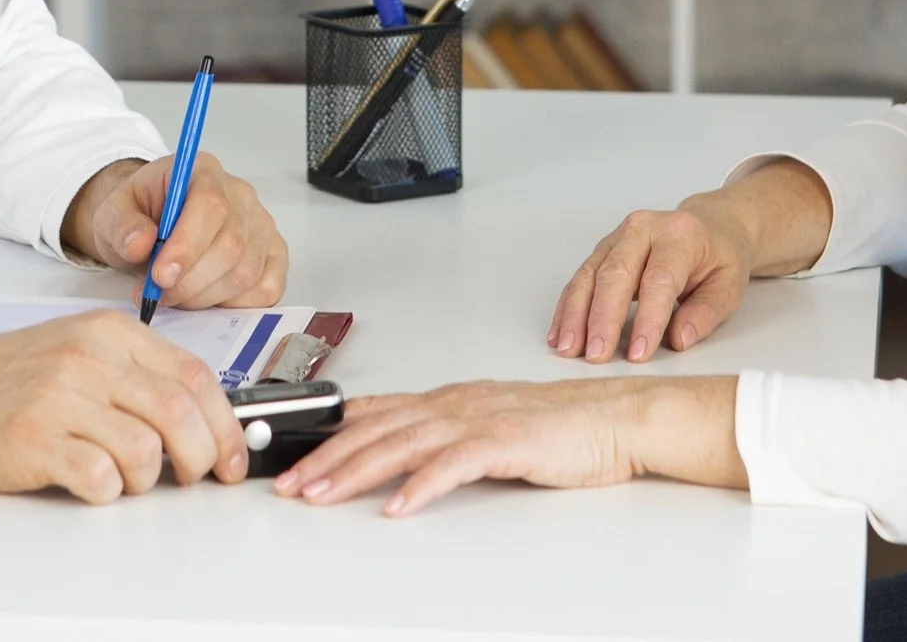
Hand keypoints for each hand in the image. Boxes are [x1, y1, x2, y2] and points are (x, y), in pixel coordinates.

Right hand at [0, 312, 249, 498]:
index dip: (225, 423)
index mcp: (108, 333)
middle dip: (199, 457)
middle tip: (191, 479)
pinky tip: (88, 482)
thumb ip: (137, 374)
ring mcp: (60, 398)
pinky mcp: (34, 439)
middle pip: (178, 413)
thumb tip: (202, 417)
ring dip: (144, 479)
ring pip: (144, 450)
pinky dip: (106, 492)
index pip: (194, 375)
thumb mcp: (79, 352)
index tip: (232, 456)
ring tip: (121, 476)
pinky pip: (99, 477)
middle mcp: (88, 359)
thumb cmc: (6, 378)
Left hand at [64, 152, 288, 310]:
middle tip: (157, 294)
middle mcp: (241, 196)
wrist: (151, 224)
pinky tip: (205, 297)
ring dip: (205, 296)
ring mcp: (261, 226)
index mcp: (203, 172)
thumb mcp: (113, 213)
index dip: (187, 246)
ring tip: (173, 296)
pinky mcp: (272, 255)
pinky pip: (266, 288)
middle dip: (190, 282)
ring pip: (246, 273)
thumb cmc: (139, 215)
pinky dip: (234, 304)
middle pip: (231, 246)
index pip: (210, 206)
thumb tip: (140, 244)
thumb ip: (122, 225)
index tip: (160, 276)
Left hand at [271, 377, 743, 515]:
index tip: (293, 458)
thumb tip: (401, 457)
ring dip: (356, 471)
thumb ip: (444, 437)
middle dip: (326, 457)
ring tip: (323, 495)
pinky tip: (397, 507)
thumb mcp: (487, 427)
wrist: (615, 418)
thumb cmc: (559, 427)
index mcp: (447, 399)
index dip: (329, 435)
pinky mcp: (505, 442)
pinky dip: (421, 486)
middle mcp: (454, 403)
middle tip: (290, 485)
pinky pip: (453, 465)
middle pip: (375, 429)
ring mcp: (478, 420)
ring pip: (401, 443)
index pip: (374, 413)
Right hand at [548, 161, 831, 363]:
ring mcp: (618, 236)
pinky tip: (560, 333)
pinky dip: (569, 307)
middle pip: (615, 274)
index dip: (646, 319)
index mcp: (680, 236)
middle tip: (595, 355)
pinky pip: (581, 278)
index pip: (659, 280)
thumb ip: (706, 313)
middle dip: (602, 318)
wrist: (711, 223)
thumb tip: (678, 340)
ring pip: (590, 275)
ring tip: (568, 348)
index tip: (637, 354)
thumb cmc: (720, 256)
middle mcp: (643, 229)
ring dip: (576, 314)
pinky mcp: (603, 249)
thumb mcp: (729, 286)